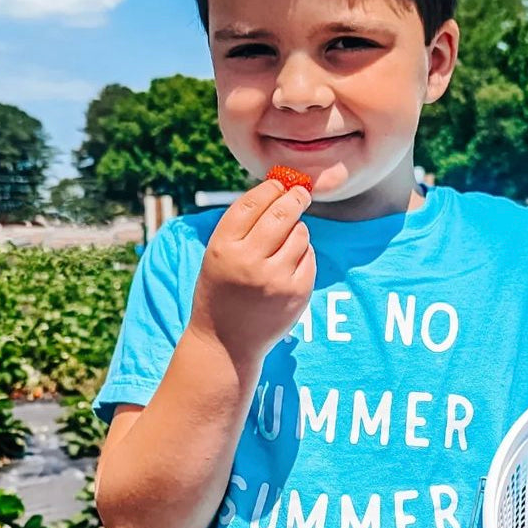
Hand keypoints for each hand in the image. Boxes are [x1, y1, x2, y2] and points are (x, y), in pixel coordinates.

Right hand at [189, 178, 315, 364]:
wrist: (226, 344)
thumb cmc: (221, 291)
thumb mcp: (218, 255)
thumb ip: (242, 226)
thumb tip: (279, 188)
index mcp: (223, 247)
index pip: (252, 203)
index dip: (270, 188)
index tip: (279, 183)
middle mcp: (249, 261)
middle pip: (282, 212)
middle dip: (295, 197)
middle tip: (300, 192)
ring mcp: (275, 279)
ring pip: (300, 233)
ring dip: (297, 230)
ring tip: (284, 243)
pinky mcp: (297, 293)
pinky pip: (310, 256)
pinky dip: (304, 253)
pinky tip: (290, 263)